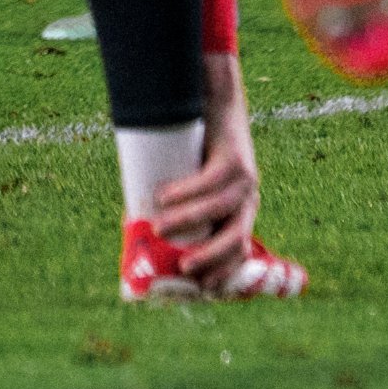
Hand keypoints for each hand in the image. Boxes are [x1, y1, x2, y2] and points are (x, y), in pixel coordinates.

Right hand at [146, 53, 263, 273]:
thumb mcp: (192, 182)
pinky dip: (185, 192)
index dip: (224, 273)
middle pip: (237, 239)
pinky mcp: (233, 157)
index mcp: (241, 211)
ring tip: (158, 225)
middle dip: (211, 258)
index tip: (201, 288)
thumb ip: (176, 206)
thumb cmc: (194, 146)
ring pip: (218, 209)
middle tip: (182, 268)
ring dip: (187, 222)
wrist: (213, 100)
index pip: (242, 252)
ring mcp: (244, 178)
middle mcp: (248, 198)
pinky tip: (163, 195)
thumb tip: (139, 232)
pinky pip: (211, 181)